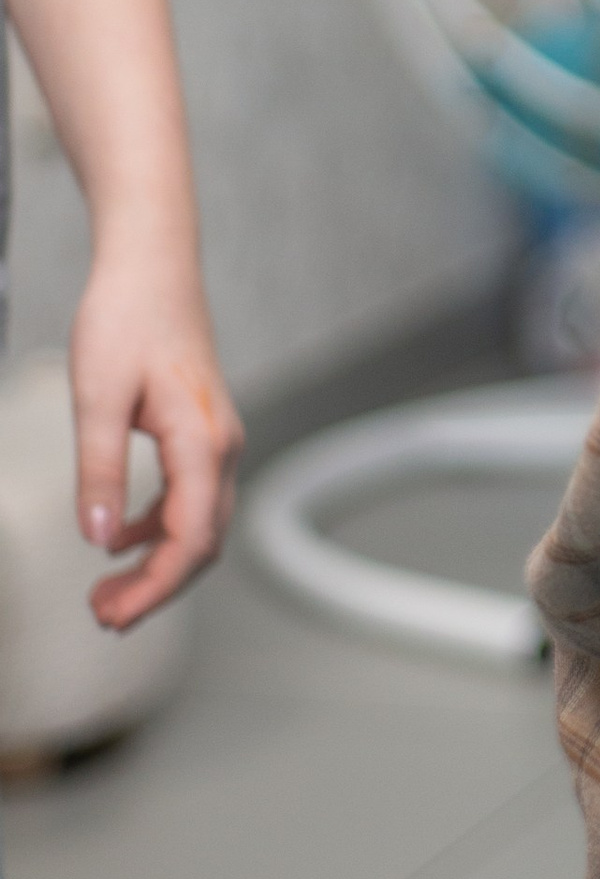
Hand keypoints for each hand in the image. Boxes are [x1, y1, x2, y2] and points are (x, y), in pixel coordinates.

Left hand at [66, 237, 241, 629]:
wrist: (152, 263)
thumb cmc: (126, 317)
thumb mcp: (96, 398)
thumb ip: (100, 473)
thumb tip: (99, 539)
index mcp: (203, 442)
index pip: (191, 540)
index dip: (154, 589)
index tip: (111, 615)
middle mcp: (223, 446)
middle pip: (204, 542)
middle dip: (156, 588)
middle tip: (102, 615)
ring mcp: (218, 439)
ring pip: (201, 524)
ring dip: (158, 563)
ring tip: (106, 589)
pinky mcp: (203, 432)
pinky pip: (192, 498)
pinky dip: (159, 529)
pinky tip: (120, 535)